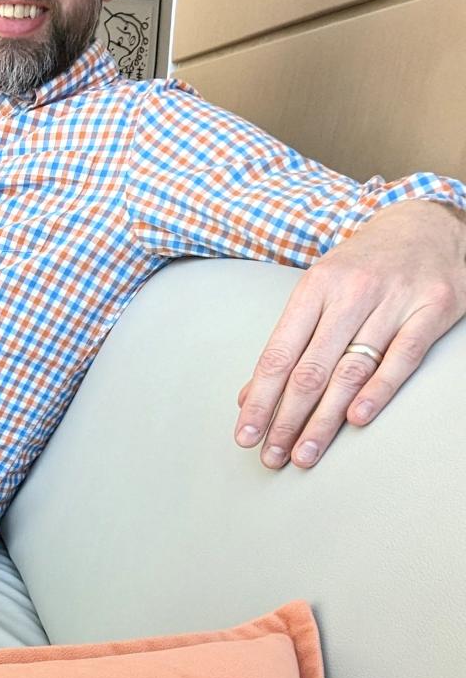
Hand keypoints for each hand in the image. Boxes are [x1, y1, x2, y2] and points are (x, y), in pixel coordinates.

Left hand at [235, 200, 465, 468]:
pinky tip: (356, 420)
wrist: (428, 221)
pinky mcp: (432, 309)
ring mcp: (393, 301)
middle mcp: (351, 293)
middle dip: (286, 418)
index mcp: (315, 286)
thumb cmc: (365, 264)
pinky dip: (377, 391)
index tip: (245, 432)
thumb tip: (250, 393)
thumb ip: (290, 340)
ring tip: (305, 453)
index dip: (260, 398)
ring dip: (324, 419)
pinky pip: (402, 357)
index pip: (279, 352)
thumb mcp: (320, 288)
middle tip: (272, 456)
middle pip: (311, 368)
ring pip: (351, 371)